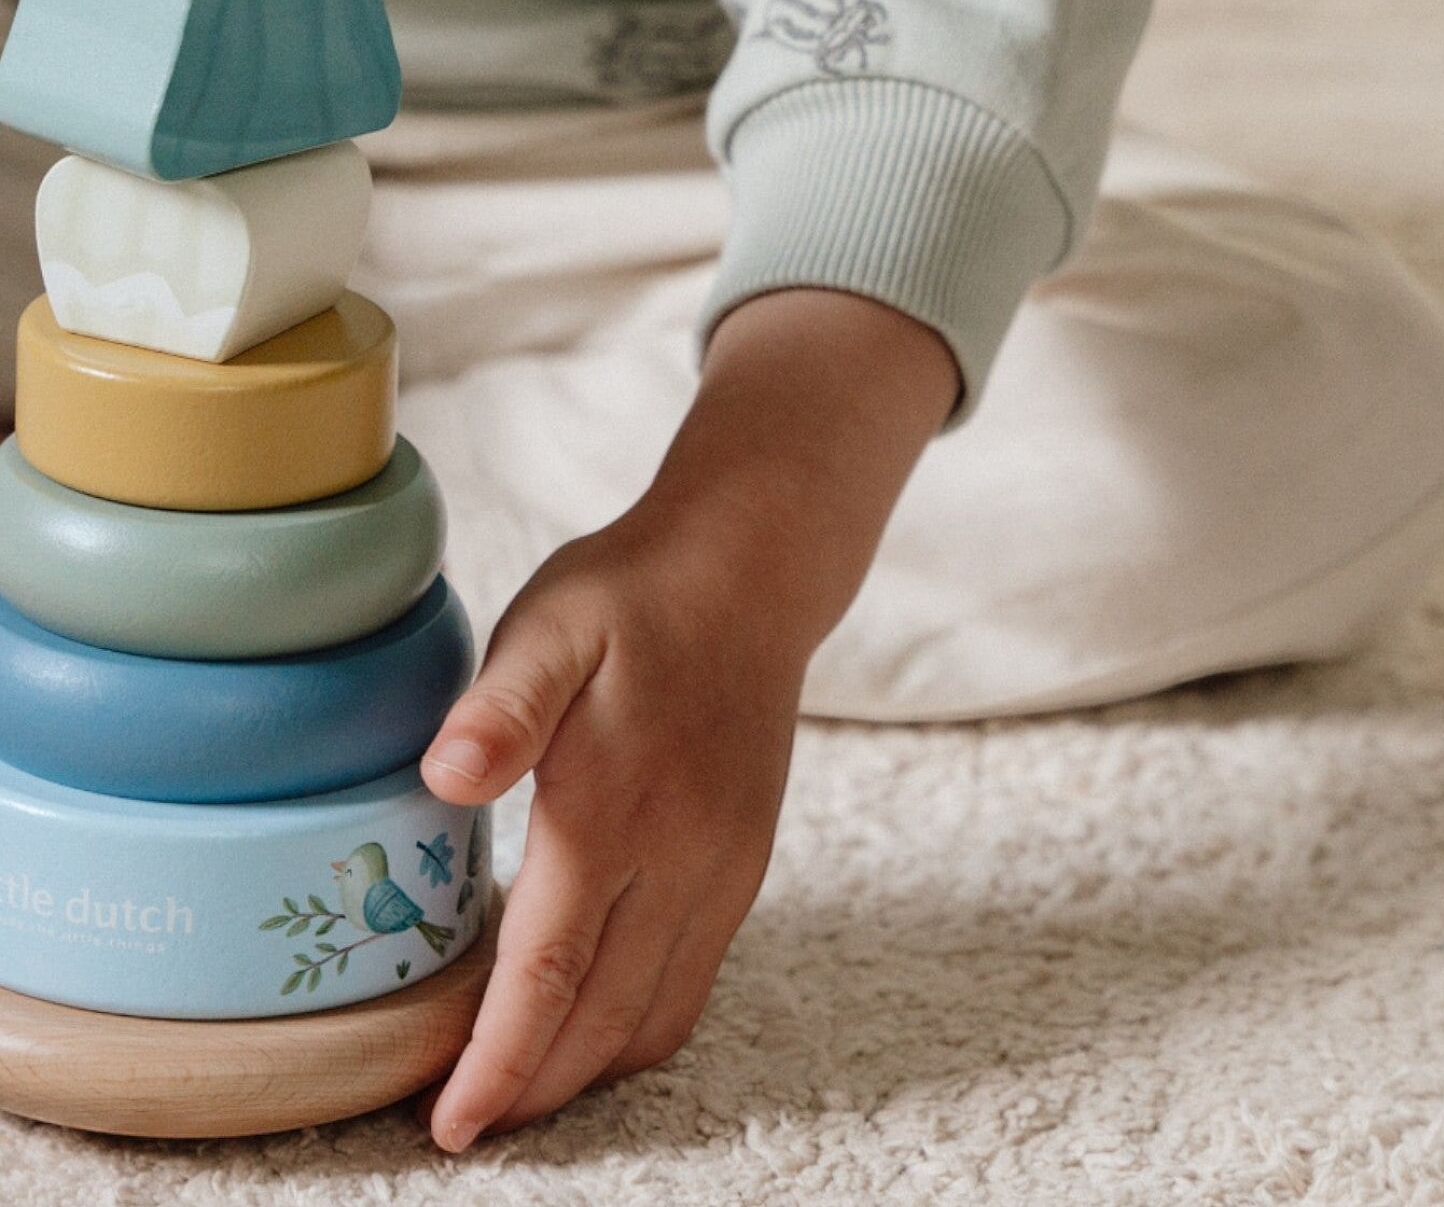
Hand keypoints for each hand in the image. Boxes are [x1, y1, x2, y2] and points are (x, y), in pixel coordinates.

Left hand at [420, 287, 958, 1148]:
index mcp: (615, 807)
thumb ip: (502, 704)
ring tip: (513, 1087)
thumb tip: (442, 774)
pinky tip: (588, 1022)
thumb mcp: (553, 621)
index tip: (449, 1123)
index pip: (550, 972)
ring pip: (653, 1018)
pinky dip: (634, 1031)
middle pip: (601, 1021)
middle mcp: (680, 857)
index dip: (498, 1060)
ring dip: (583, 1072)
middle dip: (531, 1090)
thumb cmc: (633, 593)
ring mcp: (721, 868)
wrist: (751, 571)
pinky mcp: (742, 865)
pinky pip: (691, 985)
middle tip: (462, 1122)